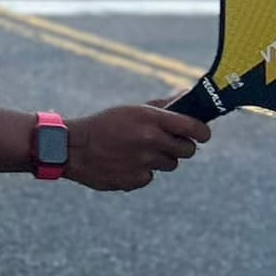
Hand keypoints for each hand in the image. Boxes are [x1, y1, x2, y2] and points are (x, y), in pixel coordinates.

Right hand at [65, 101, 210, 191]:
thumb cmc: (105, 124)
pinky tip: (125, 163)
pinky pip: (150, 176)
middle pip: (188, 150)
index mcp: (151, 119)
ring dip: (161, 159)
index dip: (203, 132)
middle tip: (168, 143)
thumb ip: (163, 106)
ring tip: (139, 151)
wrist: (73, 148)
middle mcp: (151, 141)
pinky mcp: (135, 180)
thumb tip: (187, 96)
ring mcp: (144, 163)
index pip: (194, 128)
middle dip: (182, 146)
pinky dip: (142, 171)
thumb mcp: (133, 110)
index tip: (202, 134)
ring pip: (170, 164)